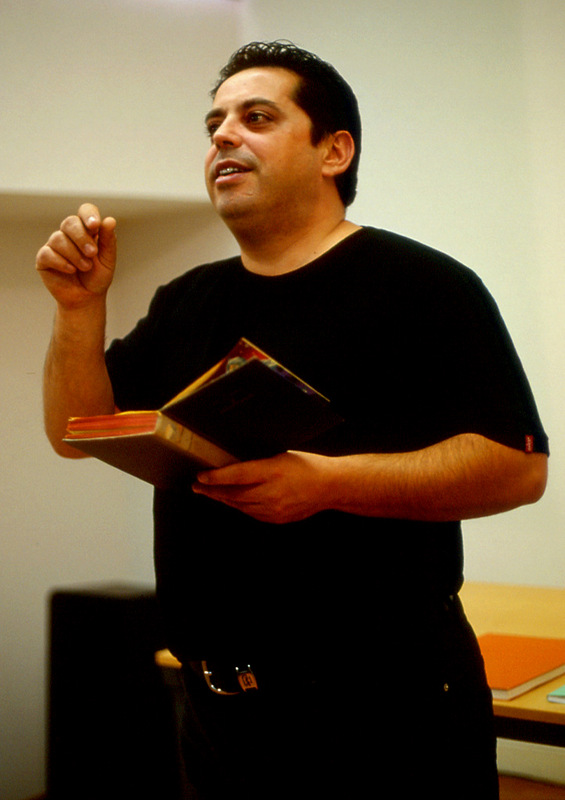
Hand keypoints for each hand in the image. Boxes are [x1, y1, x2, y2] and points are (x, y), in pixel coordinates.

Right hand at [36, 203, 116, 308]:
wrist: (87, 299)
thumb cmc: (97, 277)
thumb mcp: (108, 260)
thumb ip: (108, 241)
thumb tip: (110, 220)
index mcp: (86, 230)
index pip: (85, 211)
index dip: (88, 215)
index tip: (94, 226)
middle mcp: (69, 234)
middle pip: (69, 222)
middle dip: (82, 238)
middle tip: (92, 253)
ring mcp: (54, 245)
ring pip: (58, 238)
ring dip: (74, 254)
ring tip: (85, 267)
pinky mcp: (44, 258)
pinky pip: (48, 253)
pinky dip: (61, 262)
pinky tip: (71, 270)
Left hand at [192, 450, 336, 523]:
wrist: (330, 486)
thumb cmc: (308, 466)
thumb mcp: (281, 455)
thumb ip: (258, 463)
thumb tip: (234, 467)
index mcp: (273, 470)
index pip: (237, 475)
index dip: (216, 477)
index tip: (201, 476)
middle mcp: (272, 492)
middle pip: (234, 494)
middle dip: (213, 490)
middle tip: (198, 486)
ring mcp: (274, 508)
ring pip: (240, 506)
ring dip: (223, 499)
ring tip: (210, 493)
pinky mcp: (277, 518)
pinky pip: (251, 513)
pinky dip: (239, 506)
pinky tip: (232, 501)